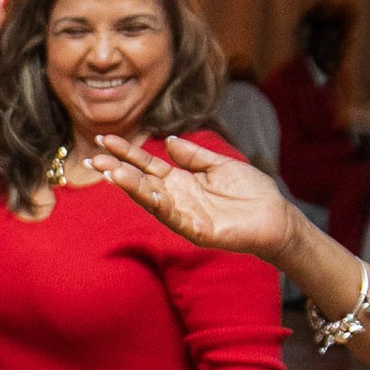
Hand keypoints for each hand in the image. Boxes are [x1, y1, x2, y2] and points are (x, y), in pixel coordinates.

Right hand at [93, 132, 304, 265]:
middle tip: (93, 158)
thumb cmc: (251, 192)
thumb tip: (169, 142)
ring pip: (151, 199)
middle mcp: (178, 198)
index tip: (104, 139)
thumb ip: (193, 156)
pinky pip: (173, 215)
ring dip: (131, 186)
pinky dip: (157, 203)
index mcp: (182, 181)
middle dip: (117, 169)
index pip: (148, 165)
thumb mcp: (220, 165)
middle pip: (142, 181)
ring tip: (110, 171)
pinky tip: (144, 190)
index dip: (127, 152)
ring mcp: (185, 215)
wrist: (276, 217)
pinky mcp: (197, 230)